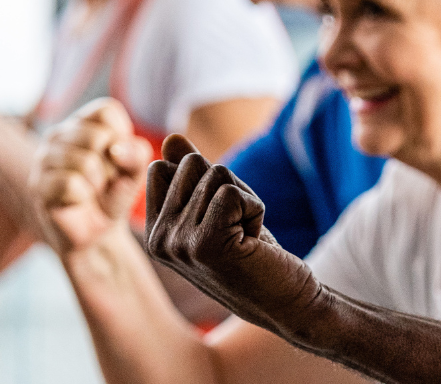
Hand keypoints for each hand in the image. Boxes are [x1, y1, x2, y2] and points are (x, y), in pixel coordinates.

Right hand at [30, 98, 152, 256]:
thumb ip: (136, 153)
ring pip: (85, 161)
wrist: (98, 231)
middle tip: (105, 180)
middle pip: (97, 136)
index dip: (122, 135)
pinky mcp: (38, 185)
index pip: (106, 110)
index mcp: (83, 122)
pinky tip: (78, 201)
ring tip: (92, 190)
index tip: (119, 156)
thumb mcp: (135, 170)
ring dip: (98, 183)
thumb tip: (116, 149)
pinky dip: (83, 196)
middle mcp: (59, 134)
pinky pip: (70, 184)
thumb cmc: (115, 193)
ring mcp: (44, 158)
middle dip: (112, 165)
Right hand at [145, 135, 326, 336]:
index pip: (164, 165)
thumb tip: (171, 138)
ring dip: (245, 200)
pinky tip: (254, 242)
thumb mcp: (217, 209)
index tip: (221, 218)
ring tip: (246, 236)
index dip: (205, 180)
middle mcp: (159, 240)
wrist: (286, 301)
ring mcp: (178, 244)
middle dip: (228, 186)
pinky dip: (255, 208)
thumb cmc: (253, 253)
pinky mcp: (206, 244)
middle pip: (192, 164)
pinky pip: (232, 191)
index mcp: (154, 233)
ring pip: (216, 174)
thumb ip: (192, 175)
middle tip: (238, 228)